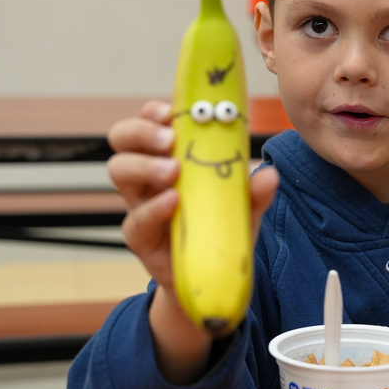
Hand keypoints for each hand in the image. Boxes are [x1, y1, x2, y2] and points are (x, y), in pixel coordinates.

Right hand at [107, 99, 277, 292]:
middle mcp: (149, 175)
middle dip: (142, 131)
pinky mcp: (141, 236)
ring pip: (119, 169)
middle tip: (169, 138)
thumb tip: (269, 174)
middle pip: (123, 139)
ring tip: (174, 171)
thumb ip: (255, 193)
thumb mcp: (244, 209)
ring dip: (145, 164)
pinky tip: (173, 202)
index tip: (171, 111)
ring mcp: (141, 204)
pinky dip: (154, 207)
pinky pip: (136, 218)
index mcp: (171, 156)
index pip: (150, 122)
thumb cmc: (222, 230)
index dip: (154, 112)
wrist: (212, 277)